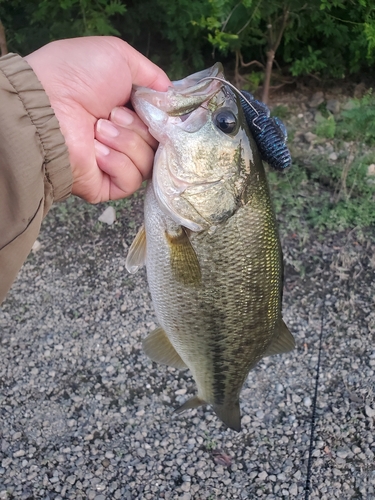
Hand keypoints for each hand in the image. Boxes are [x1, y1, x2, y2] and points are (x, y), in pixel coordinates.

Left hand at [25, 36, 170, 202]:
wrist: (47, 106)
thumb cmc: (77, 76)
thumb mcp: (118, 56)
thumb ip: (151, 74)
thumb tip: (171, 94)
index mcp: (129, 112)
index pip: (162, 124)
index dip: (164, 119)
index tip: (159, 110)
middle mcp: (124, 139)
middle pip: (159, 144)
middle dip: (140, 126)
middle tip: (114, 113)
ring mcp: (116, 164)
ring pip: (148, 163)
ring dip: (127, 142)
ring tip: (99, 128)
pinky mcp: (107, 185)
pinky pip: (132, 180)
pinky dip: (118, 163)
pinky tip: (97, 151)